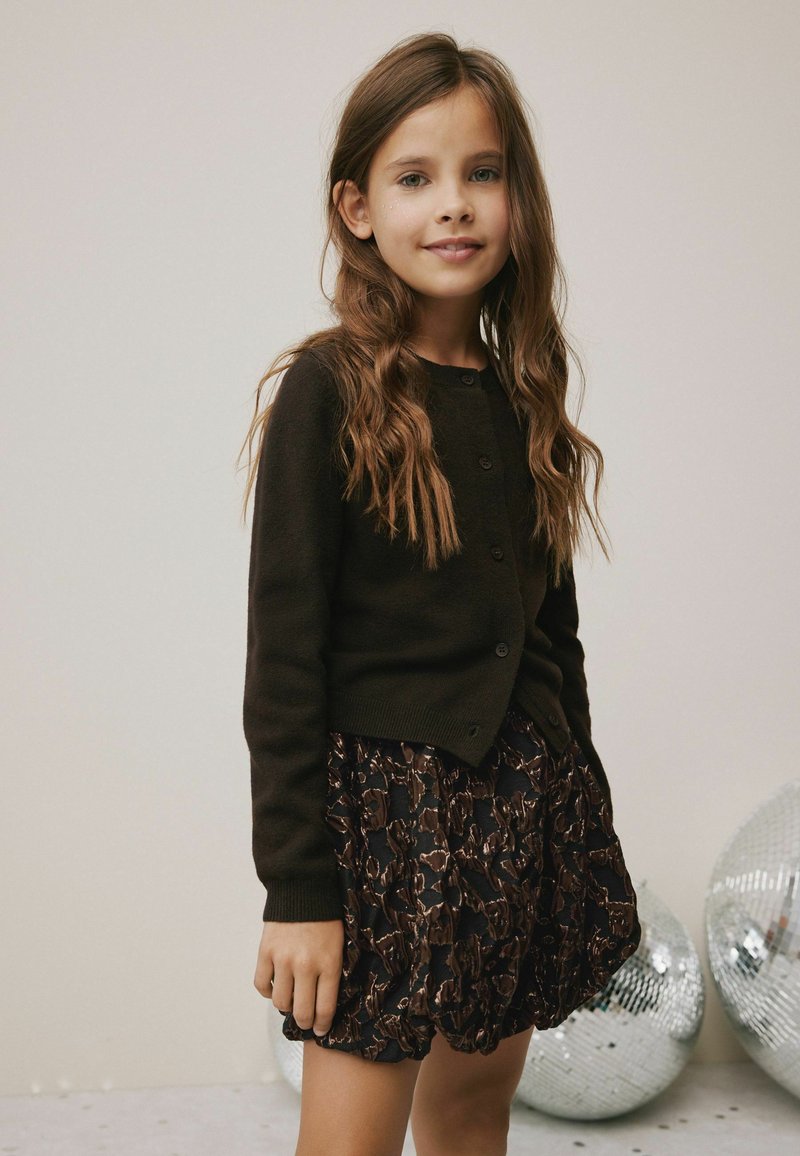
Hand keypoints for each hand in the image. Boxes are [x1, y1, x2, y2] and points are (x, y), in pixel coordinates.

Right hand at [254, 918, 344, 1037]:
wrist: (303, 889)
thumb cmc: (326, 917)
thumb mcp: (339, 945)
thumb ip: (331, 973)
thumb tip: (322, 1003)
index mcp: (328, 964)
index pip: (325, 1008)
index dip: (322, 1024)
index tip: (320, 1030)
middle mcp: (305, 965)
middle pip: (302, 1011)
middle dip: (305, 1022)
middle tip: (306, 1022)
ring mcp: (283, 959)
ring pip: (280, 1002)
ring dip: (286, 1006)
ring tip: (291, 999)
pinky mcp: (265, 952)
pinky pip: (261, 984)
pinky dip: (267, 990)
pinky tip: (275, 986)